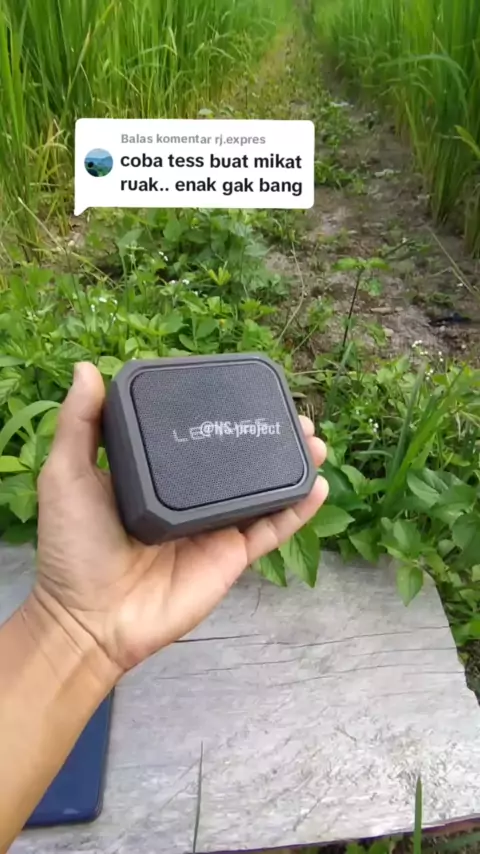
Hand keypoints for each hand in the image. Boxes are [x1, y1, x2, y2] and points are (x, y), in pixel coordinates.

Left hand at [34, 362, 327, 680]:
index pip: (193, 435)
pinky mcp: (231, 556)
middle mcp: (189, 497)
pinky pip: (271, 529)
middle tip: (293, 414)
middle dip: (269, 435)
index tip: (244, 388)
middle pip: (237, 460)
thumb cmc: (73, 546)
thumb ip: (80, 424)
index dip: (220, 412)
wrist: (91, 618)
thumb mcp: (67, 475)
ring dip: (292, 465)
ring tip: (314, 440)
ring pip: (262, 491)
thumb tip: (87, 368)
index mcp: (155, 475)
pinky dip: (297, 510)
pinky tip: (318, 486)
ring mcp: (213, 527)